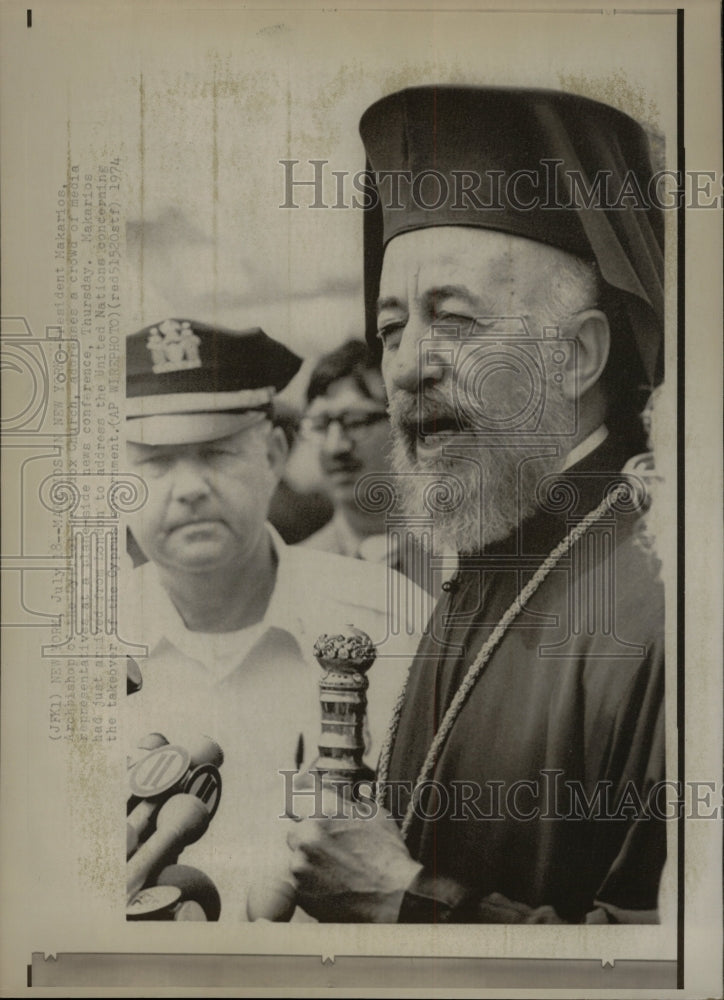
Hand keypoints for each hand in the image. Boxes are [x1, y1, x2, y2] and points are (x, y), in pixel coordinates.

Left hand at [287, 790, 422, 922]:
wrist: (394, 897)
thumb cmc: (389, 855)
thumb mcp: (375, 816)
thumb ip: (353, 803)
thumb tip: (351, 796)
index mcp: (325, 810)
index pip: (300, 798)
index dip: (303, 802)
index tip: (305, 806)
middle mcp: (308, 834)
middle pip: (296, 832)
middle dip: (308, 839)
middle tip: (328, 850)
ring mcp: (301, 864)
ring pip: (297, 859)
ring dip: (310, 863)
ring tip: (335, 872)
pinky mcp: (300, 891)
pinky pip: (299, 883)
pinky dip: (311, 885)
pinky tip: (333, 886)